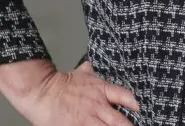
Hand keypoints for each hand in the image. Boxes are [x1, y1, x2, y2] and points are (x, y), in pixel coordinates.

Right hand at [21, 60, 138, 125]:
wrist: (44, 91)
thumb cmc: (62, 82)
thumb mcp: (80, 73)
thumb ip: (89, 71)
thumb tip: (90, 65)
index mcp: (101, 90)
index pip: (124, 96)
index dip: (134, 104)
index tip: (139, 109)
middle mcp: (98, 105)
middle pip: (120, 121)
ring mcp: (89, 119)